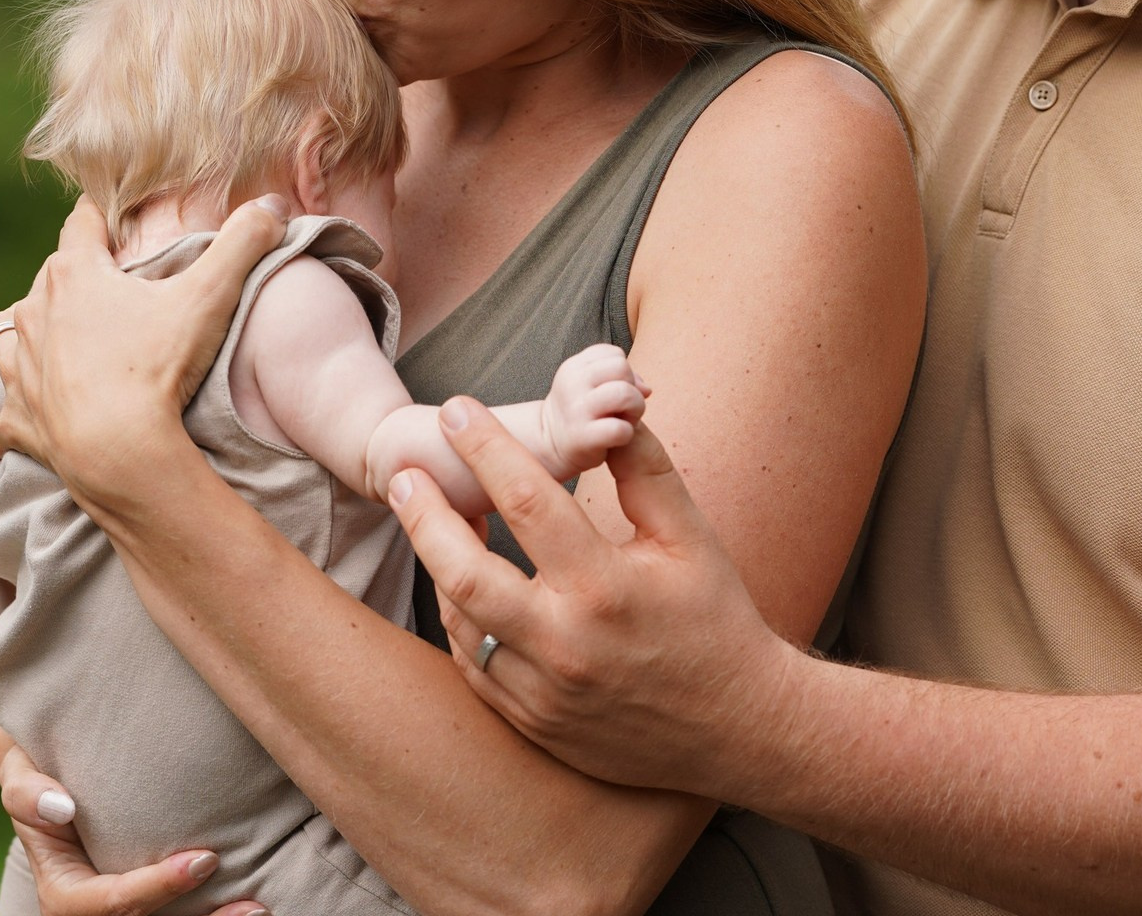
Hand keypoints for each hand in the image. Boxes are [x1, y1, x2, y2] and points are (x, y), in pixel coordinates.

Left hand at [0, 195, 288, 494]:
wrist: (118, 449)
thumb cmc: (159, 366)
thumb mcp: (211, 296)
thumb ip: (244, 243)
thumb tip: (275, 206)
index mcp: (75, 274)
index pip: (82, 224)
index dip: (101, 216)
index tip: (112, 215)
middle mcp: (35, 313)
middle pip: (48, 279)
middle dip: (73, 278)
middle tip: (107, 288)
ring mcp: (21, 368)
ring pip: (8, 339)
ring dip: (26, 340)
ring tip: (48, 345)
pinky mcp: (18, 420)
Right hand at [0, 746, 269, 915]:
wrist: (51, 769)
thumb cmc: (39, 767)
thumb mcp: (21, 772)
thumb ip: (29, 792)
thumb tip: (62, 806)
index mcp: (63, 890)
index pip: (109, 903)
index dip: (155, 889)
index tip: (205, 860)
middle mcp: (91, 910)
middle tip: (251, 905)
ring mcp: (120, 909)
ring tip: (260, 908)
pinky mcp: (147, 898)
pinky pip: (177, 915)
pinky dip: (210, 912)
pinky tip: (251, 899)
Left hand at [388, 399, 802, 802]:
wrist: (739, 731)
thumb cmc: (716, 622)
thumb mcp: (692, 538)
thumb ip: (646, 472)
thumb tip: (610, 415)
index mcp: (605, 587)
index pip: (526, 499)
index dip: (484, 446)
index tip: (457, 409)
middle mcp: (564, 644)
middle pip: (461, 571)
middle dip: (422, 514)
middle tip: (402, 473)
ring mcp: (543, 692)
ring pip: (458, 621)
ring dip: (436, 563)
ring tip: (431, 518)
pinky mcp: (533, 722)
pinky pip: (471, 666)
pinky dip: (458, 619)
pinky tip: (462, 584)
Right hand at [539, 344, 649, 476]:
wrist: (551, 445)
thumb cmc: (579, 411)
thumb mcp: (590, 385)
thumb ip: (620, 377)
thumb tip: (647, 389)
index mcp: (574, 366)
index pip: (614, 354)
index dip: (624, 372)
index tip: (613, 389)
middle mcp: (573, 383)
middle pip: (621, 368)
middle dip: (632, 387)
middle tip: (623, 407)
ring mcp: (577, 410)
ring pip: (625, 393)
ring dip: (635, 409)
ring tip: (625, 419)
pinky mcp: (584, 437)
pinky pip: (620, 428)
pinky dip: (627, 434)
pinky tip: (617, 438)